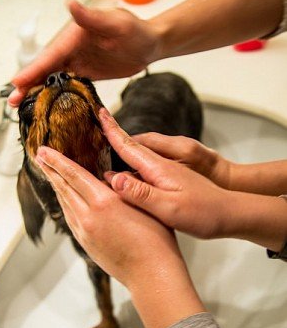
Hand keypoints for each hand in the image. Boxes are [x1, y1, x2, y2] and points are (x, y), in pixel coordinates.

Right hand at [8, 0, 157, 105]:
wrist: (150, 44)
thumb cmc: (136, 30)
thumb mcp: (115, 23)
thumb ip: (92, 17)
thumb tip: (70, 3)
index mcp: (74, 35)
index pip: (50, 55)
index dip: (33, 69)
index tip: (16, 81)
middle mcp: (71, 48)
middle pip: (45, 68)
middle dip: (27, 84)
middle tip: (12, 101)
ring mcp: (76, 61)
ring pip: (51, 78)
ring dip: (35, 91)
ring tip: (20, 106)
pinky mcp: (83, 72)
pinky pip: (64, 84)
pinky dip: (51, 94)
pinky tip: (42, 105)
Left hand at [35, 146, 178, 289]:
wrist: (152, 274)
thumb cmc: (156, 239)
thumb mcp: (143, 203)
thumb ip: (122, 187)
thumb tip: (107, 177)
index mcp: (104, 202)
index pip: (73, 174)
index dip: (57, 161)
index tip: (44, 150)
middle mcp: (88, 217)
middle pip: (63, 188)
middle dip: (50, 170)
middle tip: (39, 156)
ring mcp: (84, 232)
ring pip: (65, 204)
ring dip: (56, 187)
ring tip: (51, 174)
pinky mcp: (86, 244)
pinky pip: (70, 218)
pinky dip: (65, 204)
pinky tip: (67, 200)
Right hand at [101, 110, 229, 239]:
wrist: (233, 214)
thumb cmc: (204, 213)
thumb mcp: (170, 207)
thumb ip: (141, 193)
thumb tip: (113, 178)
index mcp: (160, 168)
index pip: (130, 145)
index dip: (112, 131)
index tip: (99, 113)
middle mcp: (163, 166)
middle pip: (133, 149)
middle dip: (113, 138)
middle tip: (94, 131)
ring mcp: (169, 173)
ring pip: (139, 161)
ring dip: (122, 156)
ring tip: (102, 158)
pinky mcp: (172, 182)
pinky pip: (146, 171)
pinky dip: (132, 171)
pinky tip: (126, 181)